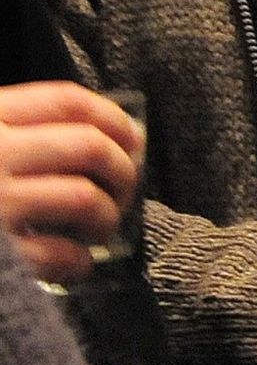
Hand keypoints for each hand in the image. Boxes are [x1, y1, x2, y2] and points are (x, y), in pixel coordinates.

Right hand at [0, 82, 144, 283]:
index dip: (113, 117)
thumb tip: (98, 137)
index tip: (132, 138)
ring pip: (83, 198)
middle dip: (123, 169)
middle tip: (124, 188)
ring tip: (100, 227)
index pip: (65, 101)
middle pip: (89, 146)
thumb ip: (16, 133)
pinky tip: (77, 263)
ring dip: (107, 215)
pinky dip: (79, 261)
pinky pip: (58, 253)